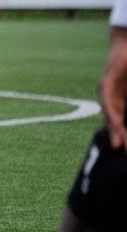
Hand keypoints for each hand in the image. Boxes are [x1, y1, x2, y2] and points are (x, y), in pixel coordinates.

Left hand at [99, 26, 126, 150]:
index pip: (120, 120)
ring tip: (117, 143)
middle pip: (113, 119)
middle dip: (117, 136)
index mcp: (121, 99)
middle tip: (121, 151)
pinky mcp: (106, 81)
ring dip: (113, 127)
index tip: (124, 149)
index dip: (122, 134)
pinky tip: (114, 121)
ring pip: (109, 112)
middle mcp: (112, 96)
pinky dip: (111, 111)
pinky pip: (108, 99)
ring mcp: (107, 89)